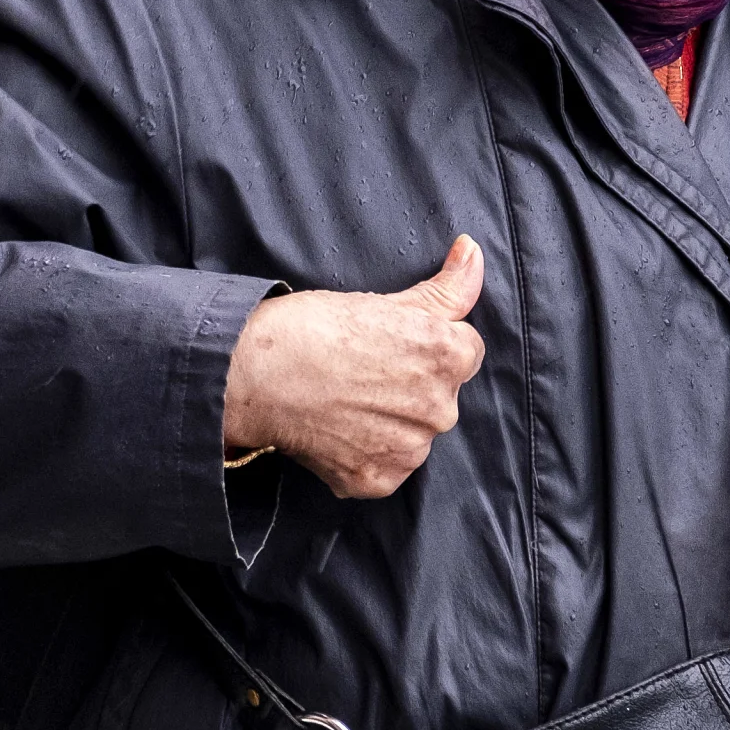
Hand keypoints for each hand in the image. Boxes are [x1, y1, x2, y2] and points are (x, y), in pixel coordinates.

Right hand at [221, 237, 487, 499]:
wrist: (256, 373)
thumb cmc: (315, 328)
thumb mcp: (387, 300)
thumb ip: (447, 286)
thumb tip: (473, 250)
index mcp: (449, 356)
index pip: (462, 353)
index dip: (423, 348)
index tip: (388, 346)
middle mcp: (439, 408)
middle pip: (439, 398)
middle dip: (410, 388)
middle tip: (362, 373)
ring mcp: (408, 449)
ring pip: (412, 436)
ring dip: (389, 425)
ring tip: (345, 402)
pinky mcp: (378, 479)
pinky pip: (385, 468)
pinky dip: (365, 454)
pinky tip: (337, 429)